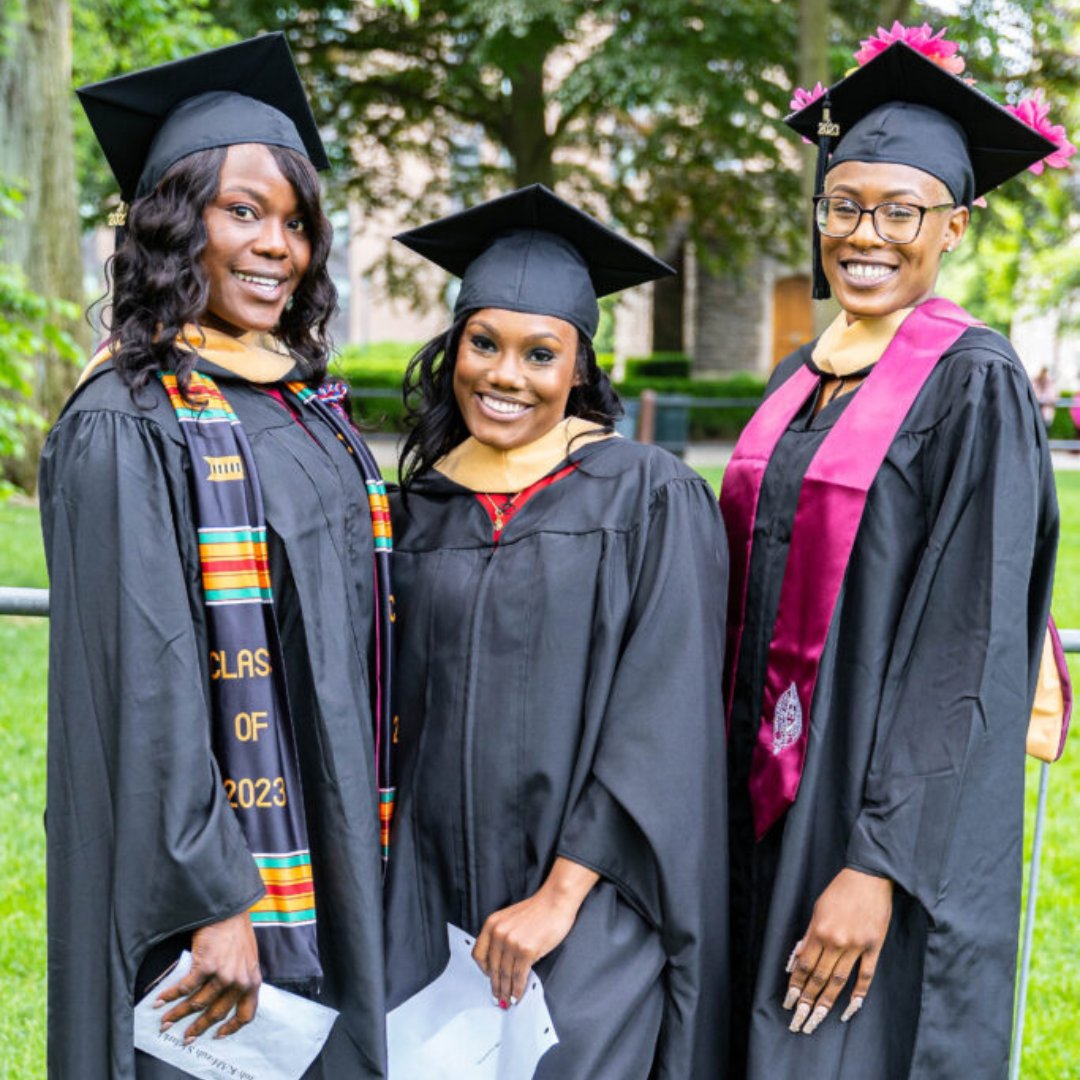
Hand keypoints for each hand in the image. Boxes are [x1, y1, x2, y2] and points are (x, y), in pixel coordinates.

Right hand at [155, 911, 261, 1041]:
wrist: (229, 909)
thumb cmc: (236, 932)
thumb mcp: (247, 958)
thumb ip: (240, 979)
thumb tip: (223, 999)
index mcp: (253, 981)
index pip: (246, 1014)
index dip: (231, 1028)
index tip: (218, 1036)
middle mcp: (240, 981)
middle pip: (216, 1013)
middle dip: (197, 1028)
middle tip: (184, 1037)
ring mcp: (224, 974)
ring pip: (197, 1003)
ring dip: (178, 1014)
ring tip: (165, 1021)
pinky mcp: (207, 965)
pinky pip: (185, 988)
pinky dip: (171, 996)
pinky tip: (161, 1000)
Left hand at [472, 857, 598, 1006]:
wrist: (555, 901)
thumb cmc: (538, 910)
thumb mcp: (510, 919)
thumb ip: (502, 936)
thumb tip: (502, 963)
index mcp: (492, 924)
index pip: (479, 954)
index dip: (484, 970)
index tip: (489, 978)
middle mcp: (498, 933)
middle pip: (492, 968)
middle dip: (495, 986)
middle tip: (498, 997)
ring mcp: (512, 942)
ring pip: (505, 974)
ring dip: (506, 991)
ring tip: (507, 1001)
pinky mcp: (526, 950)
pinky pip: (519, 976)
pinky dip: (517, 989)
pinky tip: (518, 995)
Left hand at [783, 868, 892, 1035]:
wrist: (869, 877)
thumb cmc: (840, 890)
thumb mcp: (817, 909)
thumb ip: (808, 936)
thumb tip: (795, 960)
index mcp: (819, 931)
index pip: (804, 966)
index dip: (796, 985)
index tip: (789, 1003)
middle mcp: (836, 941)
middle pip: (819, 978)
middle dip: (807, 1002)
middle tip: (799, 1022)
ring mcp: (856, 946)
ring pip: (839, 982)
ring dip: (826, 1003)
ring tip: (816, 1020)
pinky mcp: (874, 947)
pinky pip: (865, 975)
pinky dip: (858, 994)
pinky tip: (849, 1009)